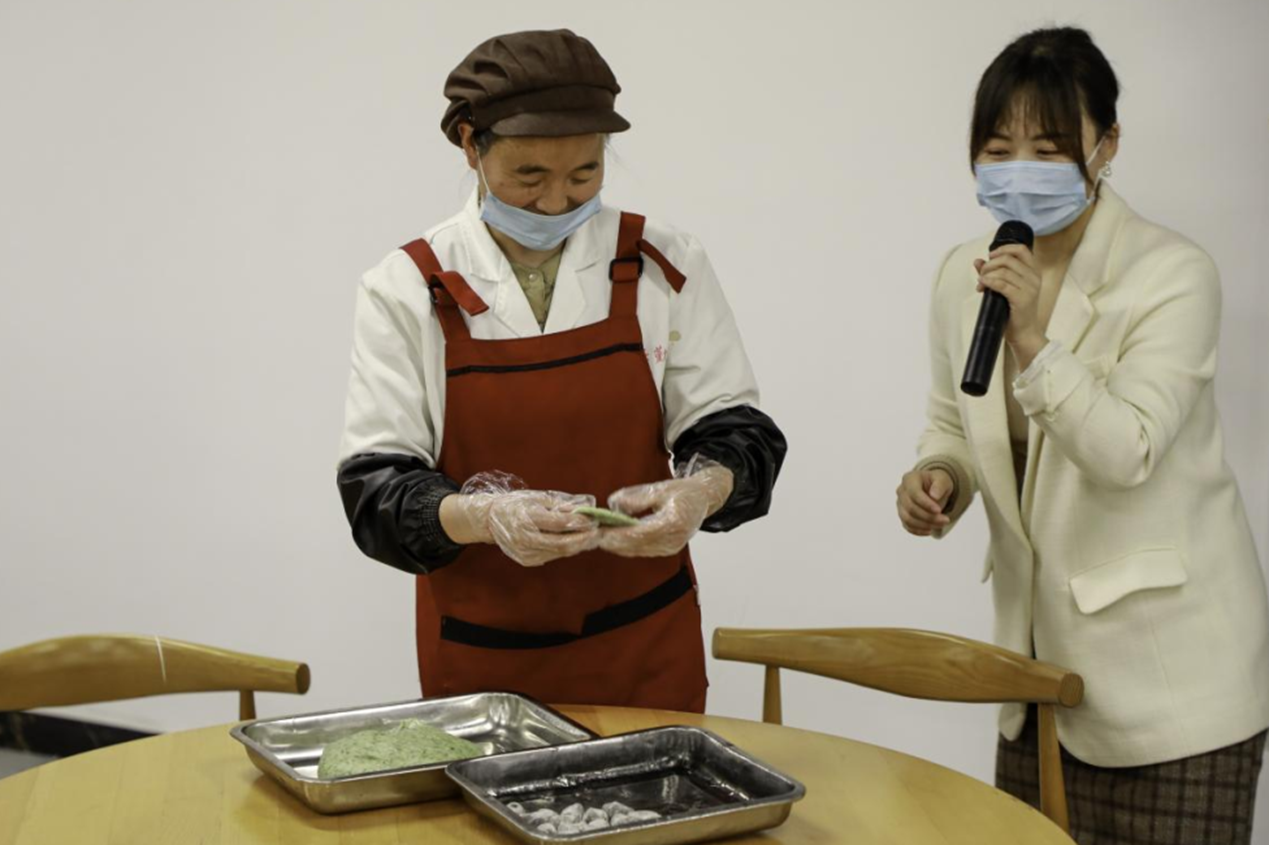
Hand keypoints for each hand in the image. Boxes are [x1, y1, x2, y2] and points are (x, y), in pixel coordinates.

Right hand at [442, 472, 599, 566]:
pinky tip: (576, 542)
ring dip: (578, 545)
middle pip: (562, 544)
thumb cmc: (517, 504)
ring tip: (591, 537)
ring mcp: (525, 551)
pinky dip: (566, 549)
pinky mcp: (527, 560)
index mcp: (527, 518)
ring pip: (559, 552)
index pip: (560, 524)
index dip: (580, 523)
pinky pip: (552, 555)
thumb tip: (586, 509)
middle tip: (597, 533)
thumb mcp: (537, 498)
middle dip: (583, 539)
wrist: (490, 519)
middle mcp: (525, 537)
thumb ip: (561, 505)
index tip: (594, 520)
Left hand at [599, 463, 733, 557]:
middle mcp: (674, 540)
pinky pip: (642, 550)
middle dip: (613, 542)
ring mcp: (671, 547)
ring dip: (617, 545)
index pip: (640, 533)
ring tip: (599, 536)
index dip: (618, 535)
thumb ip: (637, 497)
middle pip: (637, 545)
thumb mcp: (660, 488)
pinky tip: (613, 538)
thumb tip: (614, 505)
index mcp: (674, 523)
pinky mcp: (667, 549)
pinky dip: (626, 545)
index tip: (600, 532)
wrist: (702, 499)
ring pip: (637, 550)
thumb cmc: (683, 491)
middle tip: (593, 535)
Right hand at [896, 468, 952, 536]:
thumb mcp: (943, 480)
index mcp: (909, 479)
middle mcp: (901, 491)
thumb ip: (939, 485)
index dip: (925, 504)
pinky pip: (907, 526)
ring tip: (940, 524)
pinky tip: (931, 529)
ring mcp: (900, 504)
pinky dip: (919, 530)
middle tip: (945, 520)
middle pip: (910, 508)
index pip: (914, 493)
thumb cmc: (937, 483)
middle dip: (928, 516)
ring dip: (925, 525)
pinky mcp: (902, 515)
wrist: (934, 489)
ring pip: (907, 519)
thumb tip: (934, 496)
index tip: (939, 510)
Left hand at [975, 244, 1046, 362]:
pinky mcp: (1022, 299)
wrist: (1024, 333)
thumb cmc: (1014, 311)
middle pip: (1008, 259)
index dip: (1004, 248)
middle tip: (981, 276)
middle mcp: (1034, 278)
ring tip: (981, 284)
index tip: (990, 255)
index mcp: (1034, 272)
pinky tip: (982, 285)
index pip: (1021, 250)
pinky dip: (989, 282)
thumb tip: (977, 260)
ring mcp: (1030, 288)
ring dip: (986, 275)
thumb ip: (993, 273)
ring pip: (1003, 271)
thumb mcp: (1005, 288)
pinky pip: (1002, 284)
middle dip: (990, 265)